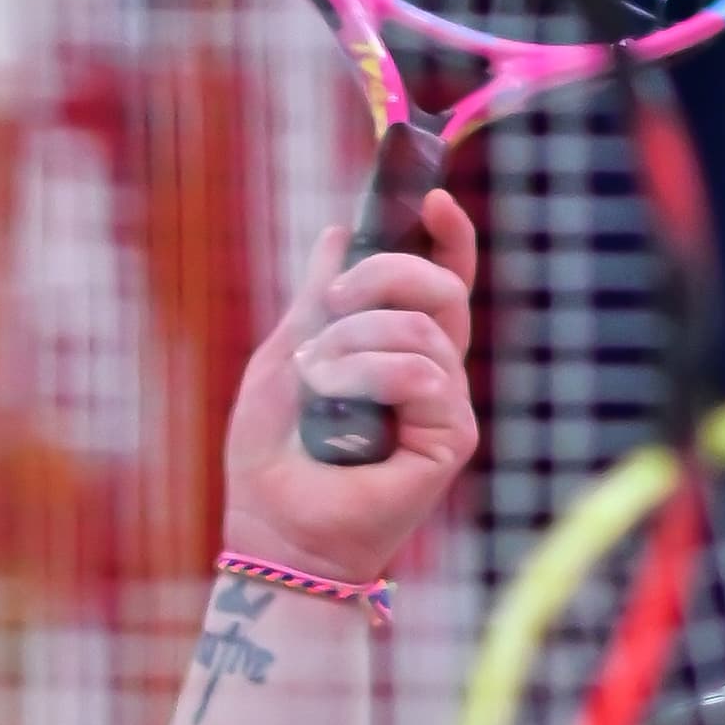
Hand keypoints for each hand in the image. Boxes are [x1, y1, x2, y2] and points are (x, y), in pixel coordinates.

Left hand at [215, 190, 479, 581]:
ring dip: (356, 340)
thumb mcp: (285, 356)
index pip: (444, 279)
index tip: (431, 196)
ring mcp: (447, 407)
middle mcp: (433, 373)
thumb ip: (317, 299)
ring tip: (315, 376)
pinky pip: (425, 376)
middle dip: (386, 273)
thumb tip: (338, 232)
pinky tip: (338, 398)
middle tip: (334, 301)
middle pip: (443, 289)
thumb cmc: (274, 455)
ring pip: (424, 329)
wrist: (273, 529)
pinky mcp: (451, 440)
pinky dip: (373, 375)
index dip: (448, 235)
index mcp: (399, 349)